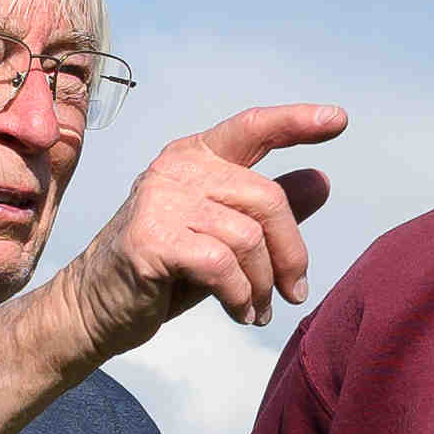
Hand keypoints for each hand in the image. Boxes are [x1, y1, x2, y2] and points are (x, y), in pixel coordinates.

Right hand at [61, 103, 348, 355]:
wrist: (94, 309)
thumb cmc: (164, 271)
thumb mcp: (225, 236)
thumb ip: (270, 209)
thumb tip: (323, 181)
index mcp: (195, 156)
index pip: (253, 128)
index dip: (297, 121)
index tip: (339, 119)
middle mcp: (177, 169)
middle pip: (266, 199)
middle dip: (291, 254)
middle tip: (295, 293)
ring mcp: (160, 201)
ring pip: (248, 237)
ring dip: (263, 284)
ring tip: (258, 309)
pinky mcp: (151, 239)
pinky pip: (222, 265)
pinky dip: (240, 296)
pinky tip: (240, 313)